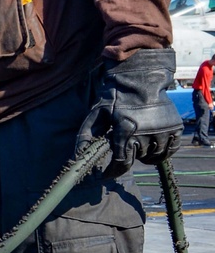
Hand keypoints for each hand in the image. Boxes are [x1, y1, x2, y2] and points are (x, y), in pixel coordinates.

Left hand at [77, 48, 181, 174]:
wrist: (141, 77)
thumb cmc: (115, 96)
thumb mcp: (96, 114)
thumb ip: (86, 136)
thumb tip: (77, 156)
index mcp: (125, 130)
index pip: (121, 162)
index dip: (113, 172)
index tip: (106, 175)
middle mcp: (146, 132)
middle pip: (137, 158)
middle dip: (129, 154)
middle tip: (125, 143)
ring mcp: (163, 130)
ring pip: (154, 156)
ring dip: (145, 155)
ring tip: (138, 143)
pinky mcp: (175, 127)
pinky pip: (170, 149)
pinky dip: (162, 152)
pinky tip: (153, 146)